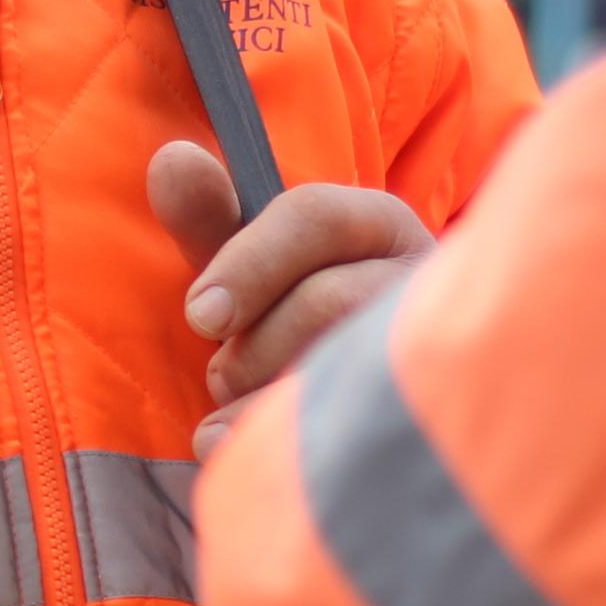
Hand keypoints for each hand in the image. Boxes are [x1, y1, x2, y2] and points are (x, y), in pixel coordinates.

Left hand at [148, 143, 433, 460]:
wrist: (372, 403)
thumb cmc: (295, 317)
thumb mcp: (253, 266)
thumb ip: (210, 220)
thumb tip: (171, 159)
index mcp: (378, 224)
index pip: (314, 216)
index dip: (246, 264)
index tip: (198, 315)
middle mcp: (421, 281)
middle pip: (327, 301)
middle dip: (253, 344)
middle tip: (222, 369)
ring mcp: (435, 351)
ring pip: (342, 371)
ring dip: (264, 393)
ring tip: (239, 403)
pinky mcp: (429, 417)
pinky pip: (352, 433)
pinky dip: (272, 442)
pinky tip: (228, 446)